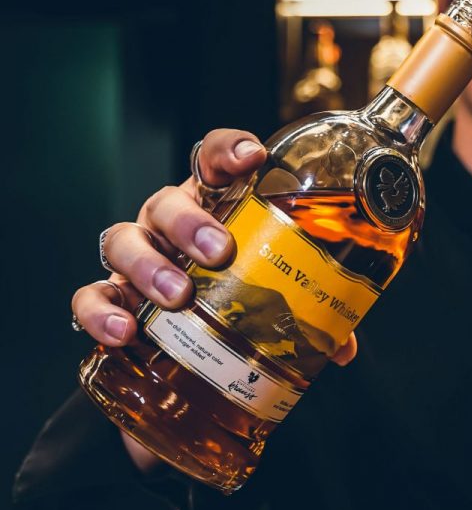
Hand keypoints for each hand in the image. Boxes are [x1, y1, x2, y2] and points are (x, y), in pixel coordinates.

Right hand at [71, 130, 356, 471]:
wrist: (186, 358)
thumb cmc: (236, 308)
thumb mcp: (276, 307)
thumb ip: (307, 318)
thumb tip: (342, 348)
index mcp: (214, 211)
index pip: (214, 163)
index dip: (230, 151)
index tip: (255, 157)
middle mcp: (169, 227)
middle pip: (167, 201)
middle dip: (190, 222)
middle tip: (218, 251)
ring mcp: (135, 261)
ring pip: (122, 240)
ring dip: (149, 264)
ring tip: (178, 294)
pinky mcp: (109, 302)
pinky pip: (91, 298)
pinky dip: (103, 314)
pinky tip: (125, 333)